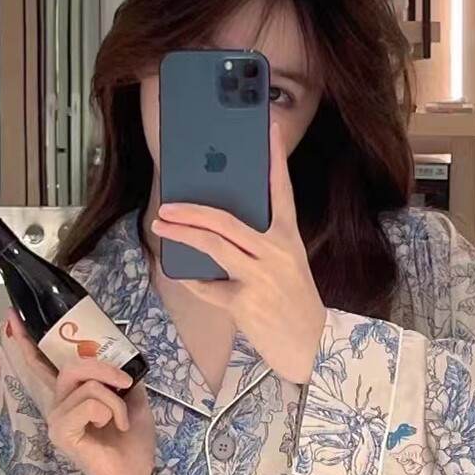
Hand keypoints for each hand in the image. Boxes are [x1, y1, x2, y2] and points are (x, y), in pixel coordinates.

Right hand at [6, 308, 155, 474]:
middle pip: (72, 365)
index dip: (27, 340)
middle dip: (104, 368)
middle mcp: (59, 403)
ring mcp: (57, 417)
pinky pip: (89, 403)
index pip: (43, 363)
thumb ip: (121, 376)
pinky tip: (112, 428)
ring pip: (87, 385)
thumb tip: (122, 355)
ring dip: (116, 400)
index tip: (12, 315)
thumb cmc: (132, 442)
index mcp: (72, 394)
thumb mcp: (134, 399)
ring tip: (121, 421)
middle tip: (125, 383)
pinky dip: (111, 411)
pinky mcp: (60, 431)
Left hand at [152, 121, 325, 384]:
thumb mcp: (286, 267)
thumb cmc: (293, 305)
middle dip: (193, 209)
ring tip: (162, 225)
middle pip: (228, 220)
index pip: (281, 190)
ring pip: (214, 245)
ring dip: (183, 233)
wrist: (312, 347)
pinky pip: (209, 287)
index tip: (266, 126)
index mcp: (289, 238)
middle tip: (168, 204)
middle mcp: (277, 252)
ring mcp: (262, 277)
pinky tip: (183, 275)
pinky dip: (194, 282)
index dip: (273, 157)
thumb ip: (258, 245)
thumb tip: (216, 229)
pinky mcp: (246, 303)